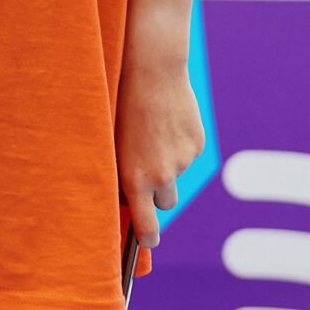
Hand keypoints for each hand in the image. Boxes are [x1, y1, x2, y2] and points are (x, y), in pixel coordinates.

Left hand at [115, 48, 204, 251]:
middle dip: (157, 192)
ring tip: (152, 128)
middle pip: (165, 202)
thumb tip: (126, 197)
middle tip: (146, 166)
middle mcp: (162, 176)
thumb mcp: (113, 142)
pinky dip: (178, 142)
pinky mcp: (197, 144)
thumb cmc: (120, 104)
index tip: (147, 240)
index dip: (147, 237)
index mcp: (136, 179)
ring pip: (176, 172)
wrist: (151, 68)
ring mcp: (183, 161)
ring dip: (167, 161)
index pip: (146, 226)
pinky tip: (166, 118)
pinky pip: (187, 152)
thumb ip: (121, 172)